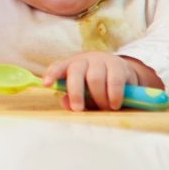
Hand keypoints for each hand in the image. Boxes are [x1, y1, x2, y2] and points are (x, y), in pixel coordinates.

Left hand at [42, 52, 162, 110]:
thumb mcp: (84, 94)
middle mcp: (84, 60)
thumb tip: (66, 104)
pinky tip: (114, 105)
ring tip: (104, 108)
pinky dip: (113, 95)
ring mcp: (101, 61)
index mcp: (71, 66)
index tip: (46, 84)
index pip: (58, 67)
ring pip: (95, 78)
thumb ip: (73, 99)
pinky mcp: (118, 65)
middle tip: (78, 109)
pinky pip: (114, 81)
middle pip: (76, 73)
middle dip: (75, 92)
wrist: (122, 73)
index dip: (52, 74)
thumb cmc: (96, 86)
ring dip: (98, 98)